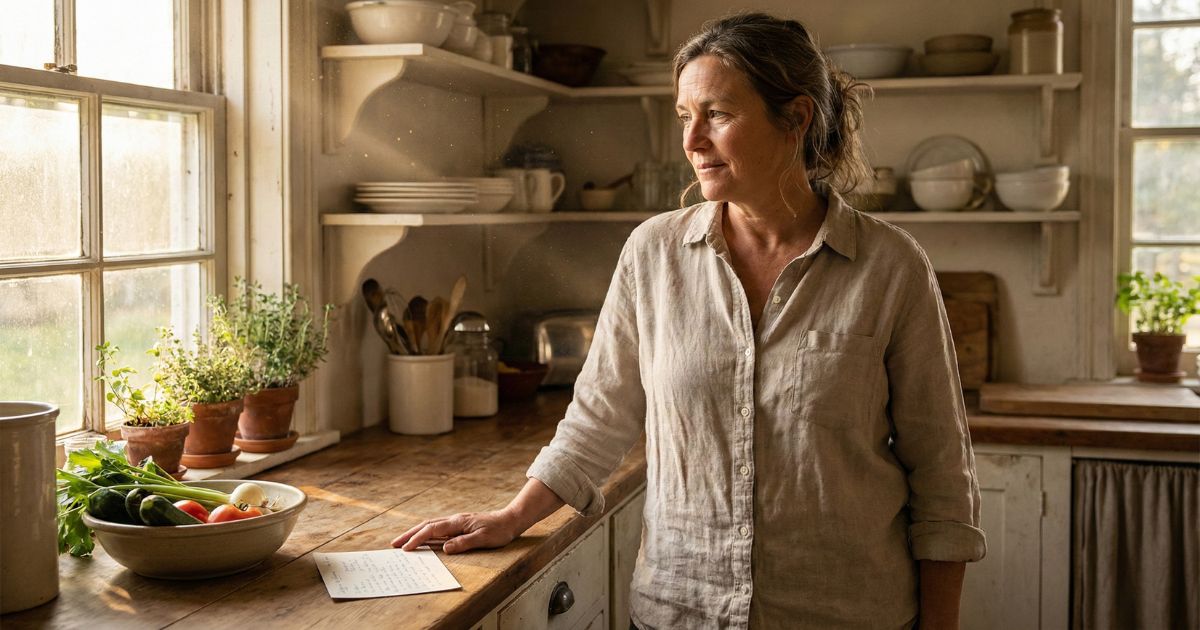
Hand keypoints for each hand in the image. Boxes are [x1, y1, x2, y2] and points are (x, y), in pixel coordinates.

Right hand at [391, 509, 521, 553]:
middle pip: (426, 525)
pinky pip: (438, 529)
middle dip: (409, 534)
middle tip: (394, 544)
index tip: (406, 549)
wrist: (510, 520)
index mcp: (458, 522)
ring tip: (403, 542)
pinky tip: (422, 539)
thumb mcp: (484, 539)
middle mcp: (454, 520)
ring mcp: (456, 522)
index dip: (418, 539)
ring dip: (415, 533)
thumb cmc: (499, 530)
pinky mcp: (458, 526)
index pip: (432, 530)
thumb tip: (445, 548)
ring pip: (430, 526)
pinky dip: (426, 533)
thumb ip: (464, 543)